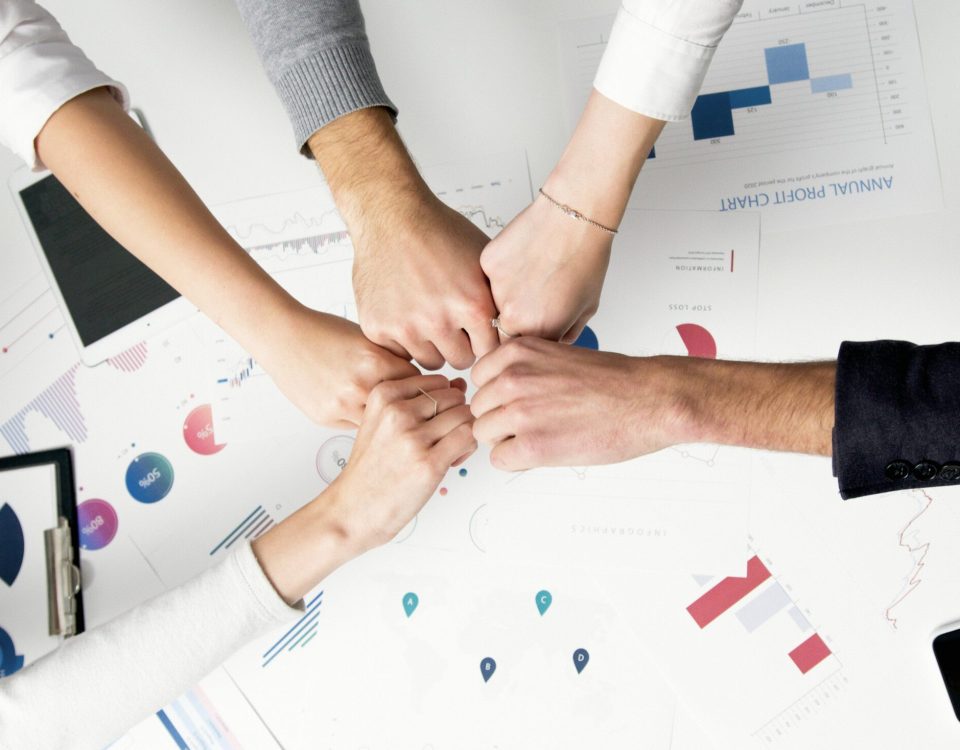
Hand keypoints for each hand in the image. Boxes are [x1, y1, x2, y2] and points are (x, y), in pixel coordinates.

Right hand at [253, 304, 418, 427]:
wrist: (283, 337)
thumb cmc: (323, 331)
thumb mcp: (367, 338)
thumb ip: (392, 359)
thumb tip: (419, 379)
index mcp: (375, 360)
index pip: (418, 384)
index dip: (423, 387)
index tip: (427, 390)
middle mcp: (360, 385)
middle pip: (402, 407)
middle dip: (408, 407)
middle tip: (412, 406)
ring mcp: (342, 405)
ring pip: (380, 423)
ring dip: (386, 418)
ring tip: (389, 411)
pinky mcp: (326, 417)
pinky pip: (357, 427)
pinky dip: (363, 420)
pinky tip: (362, 410)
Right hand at [308, 108, 498, 370]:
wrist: (391, 216)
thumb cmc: (437, 232)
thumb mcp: (483, 262)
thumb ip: (498, 299)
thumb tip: (518, 325)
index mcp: (472, 305)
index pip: (491, 351)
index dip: (485, 341)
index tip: (479, 332)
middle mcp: (439, 320)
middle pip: (461, 360)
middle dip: (460, 345)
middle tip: (453, 324)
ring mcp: (406, 326)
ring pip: (430, 361)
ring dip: (432, 345)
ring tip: (429, 317)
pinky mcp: (378, 328)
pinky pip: (400, 352)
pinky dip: (404, 339)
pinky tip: (406, 313)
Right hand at [328, 373, 476, 548]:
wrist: (355, 508)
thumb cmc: (372, 468)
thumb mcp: (384, 421)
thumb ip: (420, 401)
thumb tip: (460, 385)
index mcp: (383, 394)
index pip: (438, 381)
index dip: (444, 401)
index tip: (434, 422)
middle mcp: (397, 411)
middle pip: (454, 397)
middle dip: (457, 416)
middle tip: (444, 439)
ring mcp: (413, 437)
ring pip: (465, 416)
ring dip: (464, 432)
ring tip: (448, 450)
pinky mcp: (429, 462)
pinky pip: (468, 437)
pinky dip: (468, 448)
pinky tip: (452, 460)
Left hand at [470, 337, 684, 469]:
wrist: (648, 400)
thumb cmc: (614, 380)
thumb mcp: (557, 355)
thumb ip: (523, 369)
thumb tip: (499, 389)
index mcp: (517, 352)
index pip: (478, 379)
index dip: (497, 394)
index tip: (516, 401)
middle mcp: (512, 378)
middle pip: (479, 408)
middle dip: (500, 419)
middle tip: (533, 423)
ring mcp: (519, 412)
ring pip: (484, 434)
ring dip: (507, 440)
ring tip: (541, 436)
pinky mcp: (532, 445)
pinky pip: (499, 460)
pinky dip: (518, 460)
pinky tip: (544, 451)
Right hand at [480, 195, 611, 342]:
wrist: (574, 217)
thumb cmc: (585, 257)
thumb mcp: (586, 308)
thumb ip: (565, 334)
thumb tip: (552, 343)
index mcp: (538, 332)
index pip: (520, 350)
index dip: (528, 337)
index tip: (535, 325)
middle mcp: (512, 316)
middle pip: (503, 330)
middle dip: (516, 319)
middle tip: (534, 296)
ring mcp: (496, 290)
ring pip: (493, 302)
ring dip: (507, 294)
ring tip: (532, 272)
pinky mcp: (487, 264)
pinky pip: (489, 276)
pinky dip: (503, 270)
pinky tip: (523, 256)